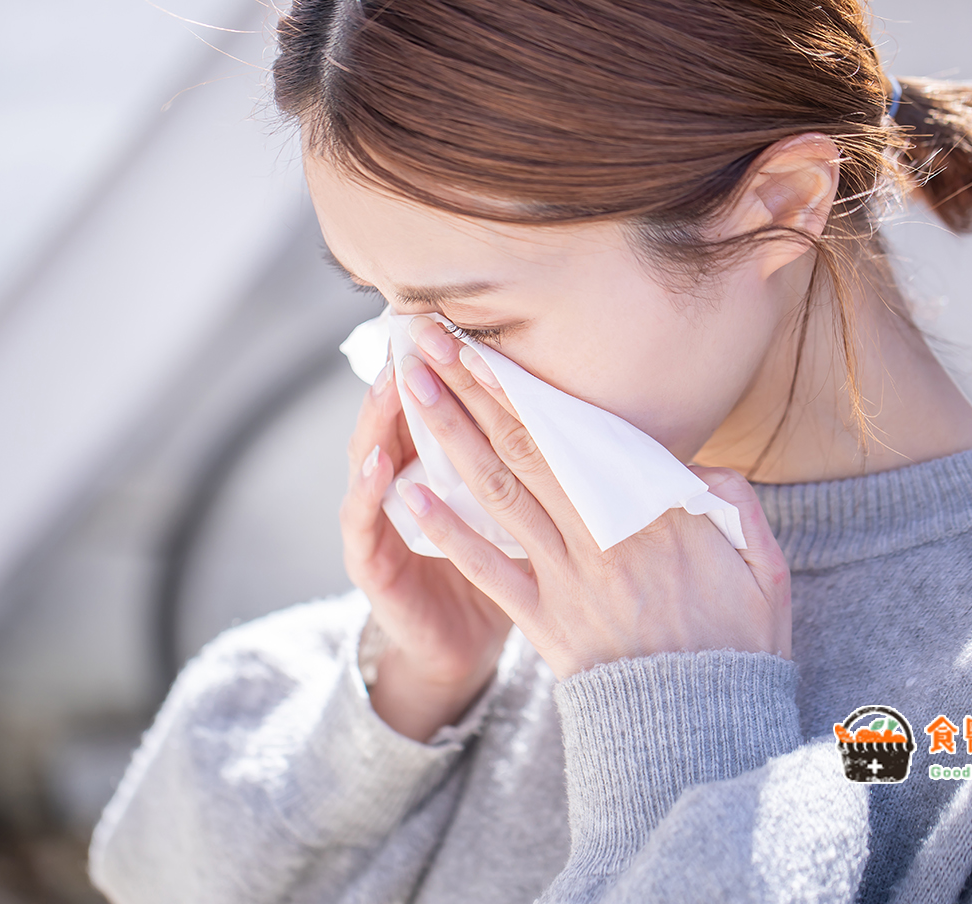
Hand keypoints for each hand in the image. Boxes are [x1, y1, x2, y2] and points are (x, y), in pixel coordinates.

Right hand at [340, 346, 514, 710]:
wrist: (457, 647)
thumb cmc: (497, 575)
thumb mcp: (523, 517)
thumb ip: (546, 473)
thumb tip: (608, 428)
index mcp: (448, 471)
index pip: (450, 411)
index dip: (457, 373)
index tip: (470, 325)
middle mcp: (406, 484)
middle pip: (405, 421)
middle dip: (415, 377)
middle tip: (421, 330)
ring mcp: (382, 520)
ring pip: (373, 458)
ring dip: (381, 420)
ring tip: (392, 383)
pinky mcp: (370, 562)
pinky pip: (364, 523)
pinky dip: (369, 494)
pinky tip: (379, 465)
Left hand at [393, 316, 790, 680]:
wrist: (704, 729)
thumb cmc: (739, 641)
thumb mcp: (763, 563)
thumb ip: (732, 502)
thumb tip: (696, 469)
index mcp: (652, 512)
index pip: (573, 433)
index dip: (522, 386)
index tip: (484, 345)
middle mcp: (598, 533)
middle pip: (523, 445)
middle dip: (470, 388)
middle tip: (426, 339)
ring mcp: (564, 576)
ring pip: (498, 491)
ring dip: (448, 436)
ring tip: (410, 387)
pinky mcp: (542, 621)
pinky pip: (488, 568)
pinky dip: (445, 530)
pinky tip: (405, 492)